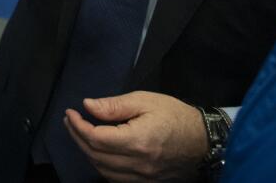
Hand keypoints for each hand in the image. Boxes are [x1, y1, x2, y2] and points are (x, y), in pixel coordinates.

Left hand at [63, 91, 207, 181]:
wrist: (205, 141)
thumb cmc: (176, 116)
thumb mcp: (145, 101)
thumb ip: (114, 106)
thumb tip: (88, 106)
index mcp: (137, 141)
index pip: (96, 138)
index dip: (78, 126)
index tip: (71, 112)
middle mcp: (138, 164)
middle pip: (95, 155)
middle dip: (77, 137)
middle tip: (71, 121)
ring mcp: (142, 177)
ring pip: (103, 170)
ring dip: (87, 152)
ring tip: (80, 133)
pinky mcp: (146, 182)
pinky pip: (115, 179)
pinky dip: (101, 165)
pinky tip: (97, 152)